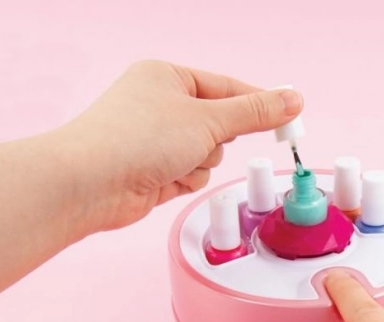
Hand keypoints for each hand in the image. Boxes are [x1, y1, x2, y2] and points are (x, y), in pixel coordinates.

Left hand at [56, 60, 302, 233]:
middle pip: (219, 124)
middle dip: (216, 139)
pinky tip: (164, 178)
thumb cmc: (137, 138)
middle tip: (204, 142)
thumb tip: (292, 100)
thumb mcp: (208, 119)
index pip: (228, 88)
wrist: (91, 184)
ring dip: (200, 162)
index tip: (290, 116)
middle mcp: (161, 105)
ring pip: (208, 154)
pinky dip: (185, 178)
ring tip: (174, 161)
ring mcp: (156, 139)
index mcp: (168, 77)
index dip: (259, 103)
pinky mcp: (155, 169)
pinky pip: (192, 173)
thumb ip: (255, 113)